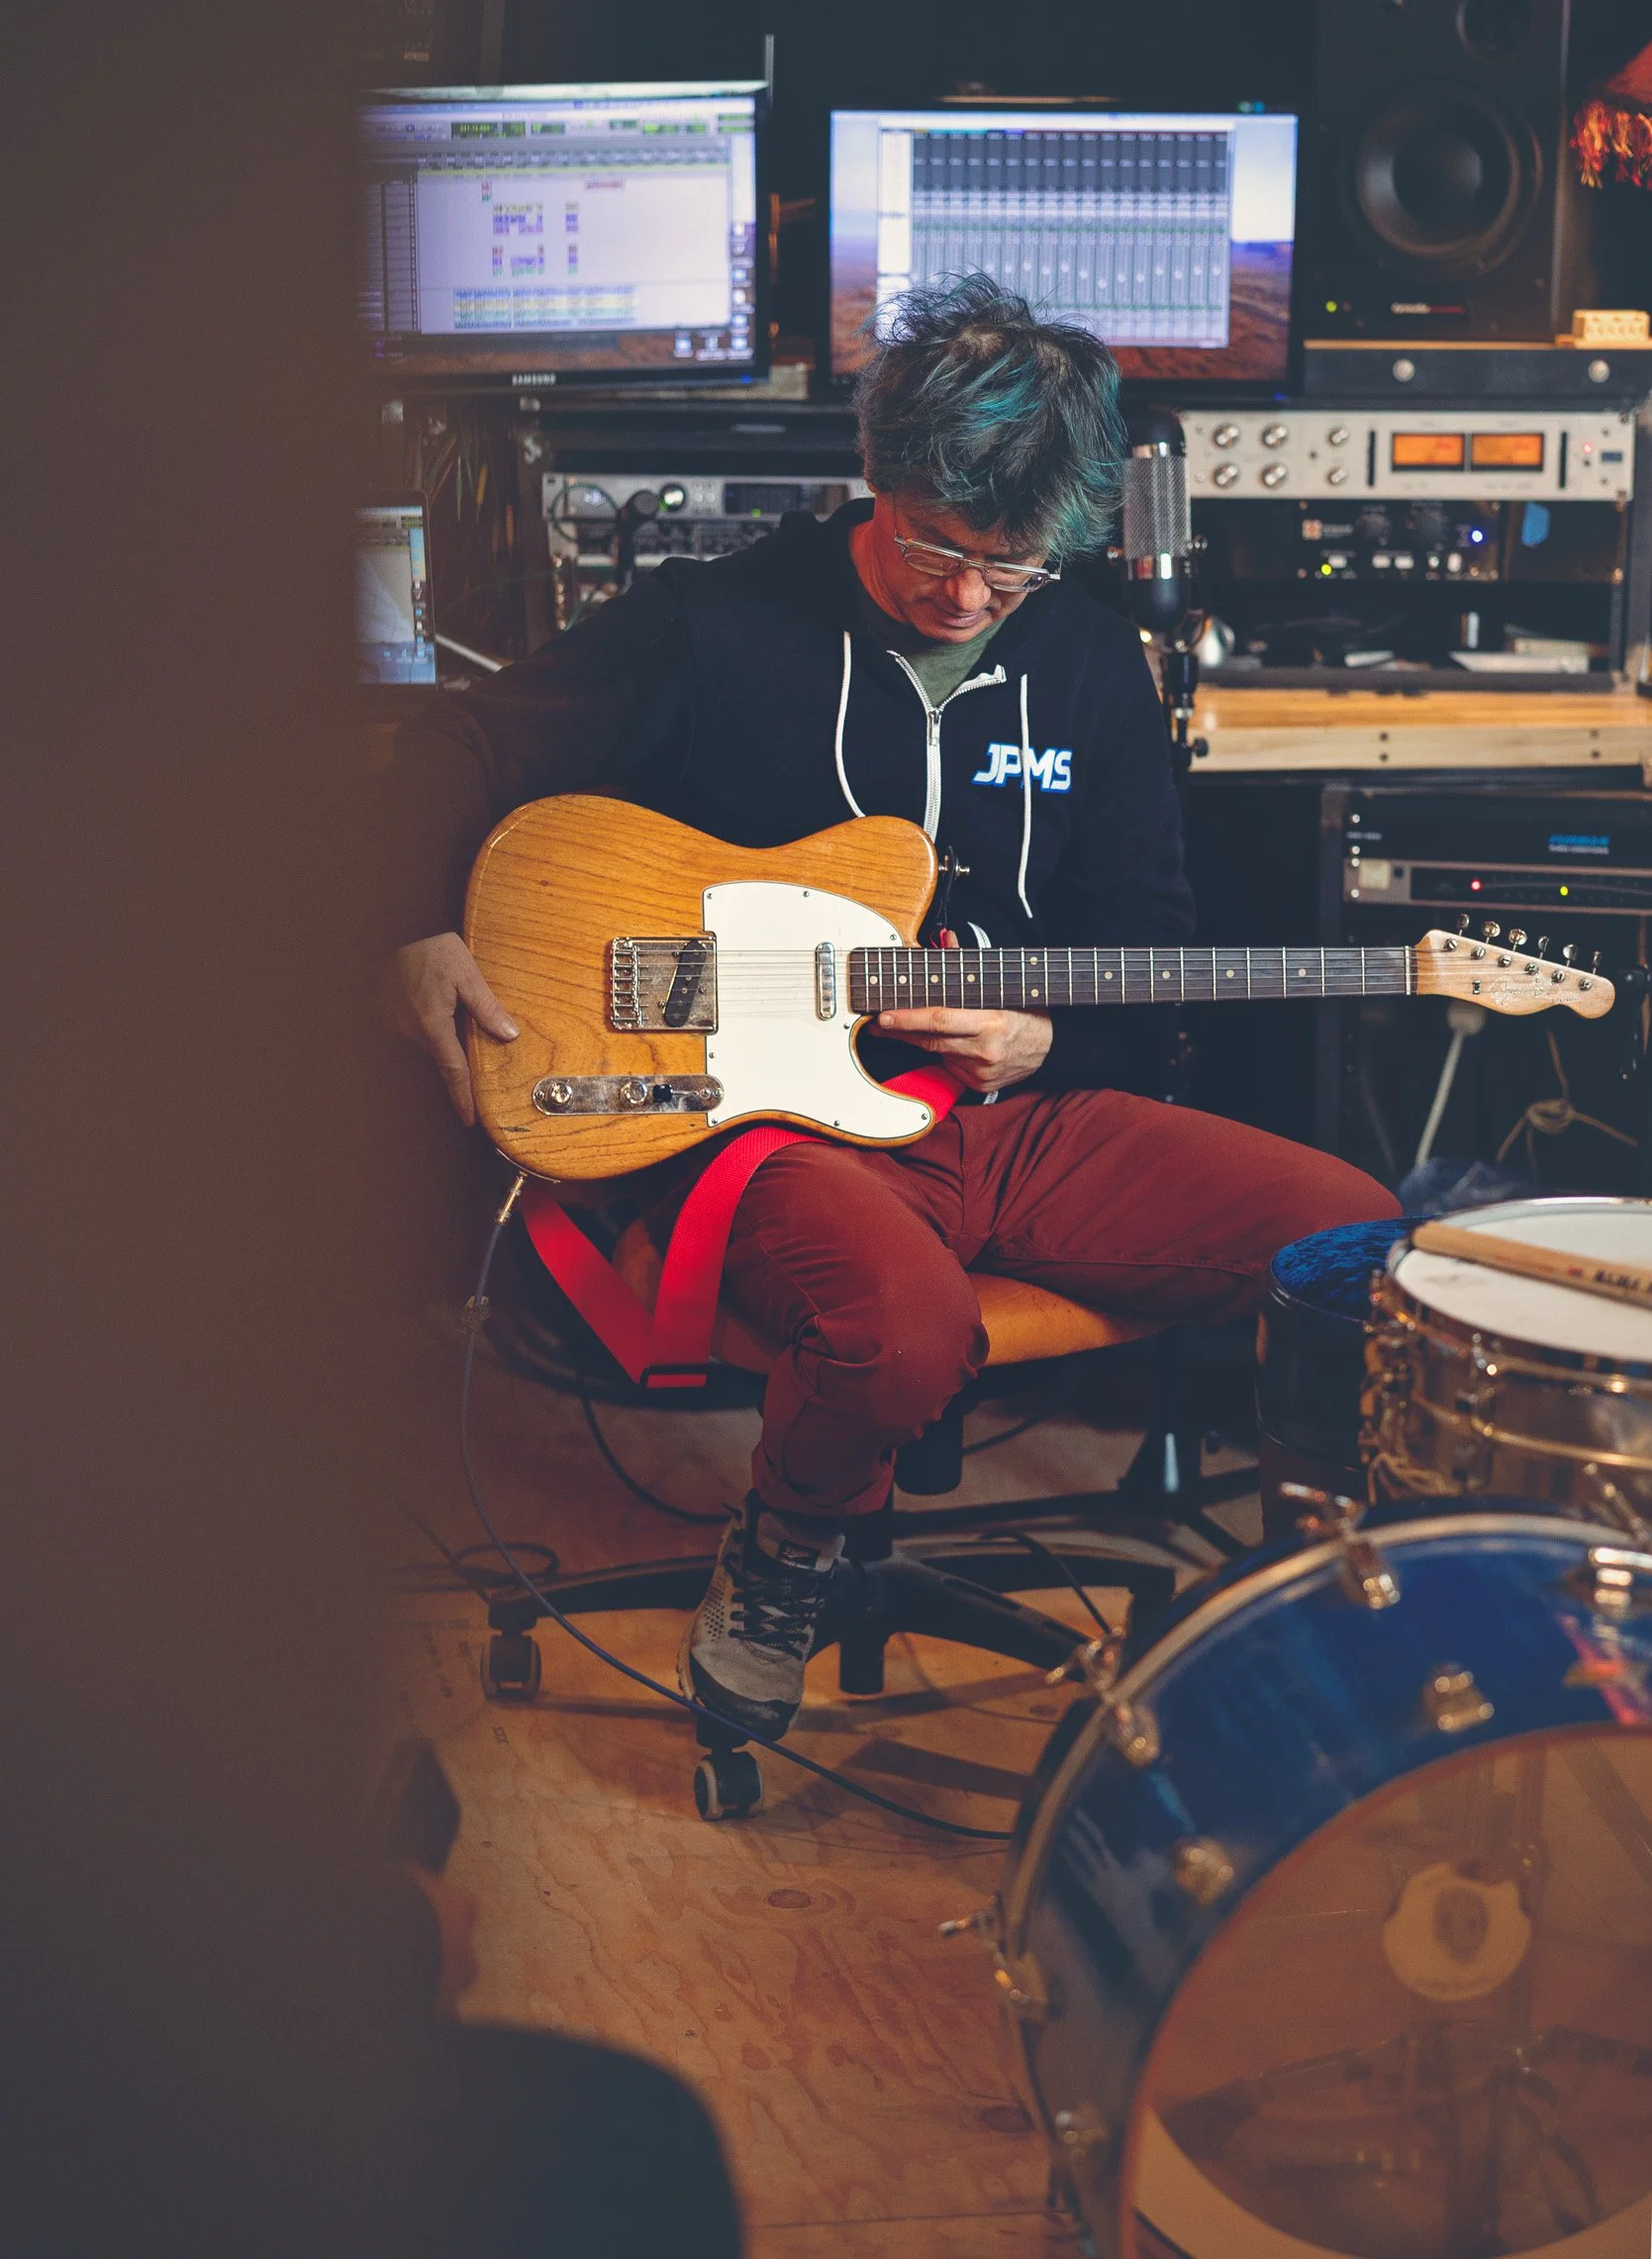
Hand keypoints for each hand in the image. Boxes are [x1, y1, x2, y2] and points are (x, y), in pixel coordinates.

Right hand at [384, 931, 517, 1126]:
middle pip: (441, 1053)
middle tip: (468, 1028)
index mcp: (431, 1024)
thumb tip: (509, 1035)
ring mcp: (393, 1022)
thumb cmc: (428, 947)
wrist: (395, 929)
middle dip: (456, 1049)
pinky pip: (411, 1027)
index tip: (469, 1118)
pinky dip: (424, 1021)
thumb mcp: (466, 972)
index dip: (462, 1096)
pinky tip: (429, 999)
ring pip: (426, 1039)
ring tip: (442, 1001)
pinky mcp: (386, 1013)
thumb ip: (486, 1006)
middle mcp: (409, 1029)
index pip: (452, 1070)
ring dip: (439, 1030)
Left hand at [874, 930, 1052, 1093]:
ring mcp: (982, 1071)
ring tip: (910, 1028)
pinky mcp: (979, 1085)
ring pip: (937, 1054)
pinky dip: (945, 1055)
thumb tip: (945, 939)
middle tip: (880, 1022)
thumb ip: (967, 963)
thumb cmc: (1023, 1012)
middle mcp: (985, 1050)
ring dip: (921, 1041)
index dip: (908, 1018)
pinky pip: (950, 1068)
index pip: (939, 1019)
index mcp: (991, 1022)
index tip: (884, 1016)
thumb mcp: (999, 985)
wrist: (1051, 1047)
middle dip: (902, 1030)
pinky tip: (953, 1045)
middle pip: (931, 1040)